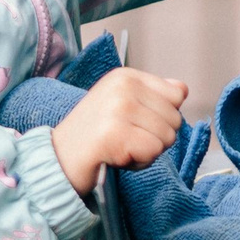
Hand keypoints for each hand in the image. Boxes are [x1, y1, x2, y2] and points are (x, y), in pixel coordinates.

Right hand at [48, 67, 189, 197]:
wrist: (56, 159)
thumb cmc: (92, 135)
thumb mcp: (121, 104)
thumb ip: (152, 95)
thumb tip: (182, 90)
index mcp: (126, 76)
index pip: (177, 95)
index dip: (163, 117)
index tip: (136, 123)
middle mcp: (123, 86)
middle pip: (175, 119)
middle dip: (155, 138)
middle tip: (125, 140)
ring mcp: (118, 109)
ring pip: (167, 138)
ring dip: (146, 153)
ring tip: (120, 149)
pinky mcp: (114, 134)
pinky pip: (152, 152)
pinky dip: (138, 163)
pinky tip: (117, 159)